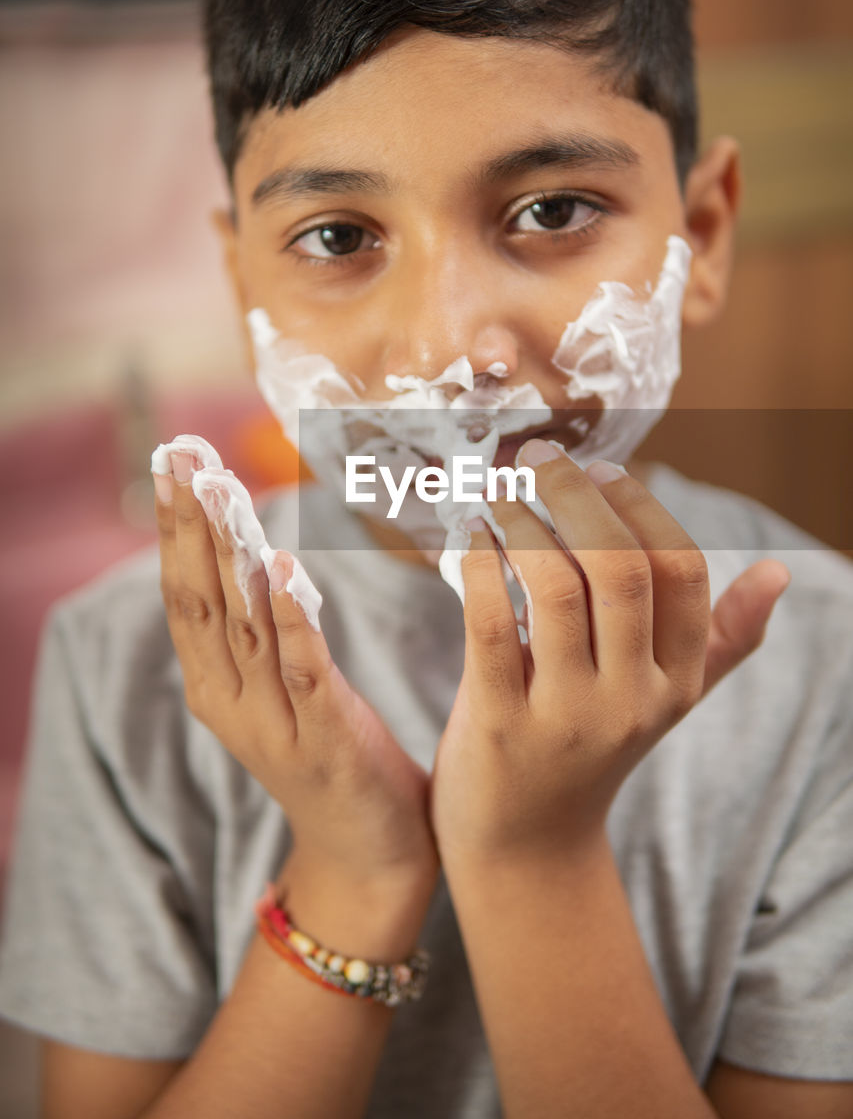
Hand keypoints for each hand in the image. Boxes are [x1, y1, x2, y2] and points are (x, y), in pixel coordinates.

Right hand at [154, 441, 438, 894]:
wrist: (368, 851)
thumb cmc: (330, 754)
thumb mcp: (280, 686)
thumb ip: (261, 629)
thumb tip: (254, 552)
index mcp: (217, 684)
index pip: (185, 591)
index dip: (178, 526)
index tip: (175, 460)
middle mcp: (231, 699)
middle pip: (201, 598)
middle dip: (191, 523)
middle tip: (182, 456)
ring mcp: (273, 721)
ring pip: (242, 624)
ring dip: (230, 554)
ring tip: (220, 492)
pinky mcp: (323, 737)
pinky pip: (302, 669)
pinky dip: (291, 618)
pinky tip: (283, 569)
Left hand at [430, 448, 790, 867]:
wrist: (528, 847)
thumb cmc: (590, 751)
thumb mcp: (666, 700)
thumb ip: (721, 638)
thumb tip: (780, 573)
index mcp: (676, 680)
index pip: (680, 572)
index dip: (641, 507)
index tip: (602, 470)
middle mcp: (632, 699)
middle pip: (621, 570)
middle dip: (578, 497)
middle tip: (541, 457)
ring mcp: (567, 716)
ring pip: (557, 588)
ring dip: (523, 523)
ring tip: (499, 493)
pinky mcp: (500, 727)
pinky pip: (491, 626)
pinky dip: (478, 567)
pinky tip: (468, 537)